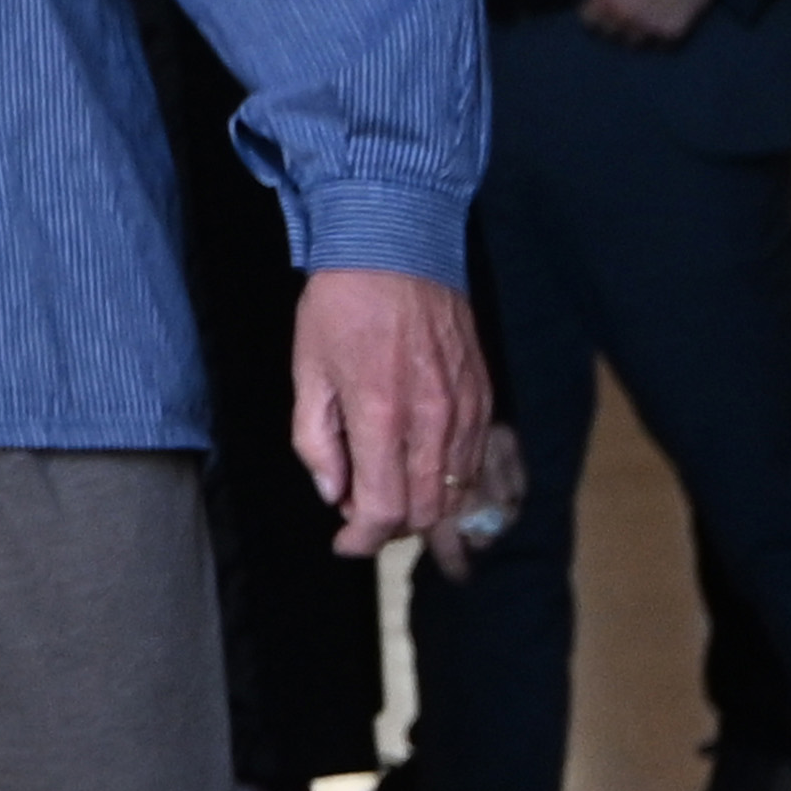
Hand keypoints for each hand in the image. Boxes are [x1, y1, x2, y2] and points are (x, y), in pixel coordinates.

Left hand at [290, 266, 483, 554]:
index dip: (361, 539)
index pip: (382, 509)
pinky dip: (444, 476)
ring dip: (419, 504)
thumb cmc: (343, 305)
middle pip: (423, 510)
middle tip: (357, 512)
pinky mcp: (483, 395)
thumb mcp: (308, 372)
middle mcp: (432, 419)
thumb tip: (332, 493)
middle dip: (388, 525)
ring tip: (383, 486)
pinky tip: (414, 461)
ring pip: (453, 490)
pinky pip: (470, 458)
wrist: (398, 248)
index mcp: (381, 415)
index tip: (344, 542)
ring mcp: (465, 409)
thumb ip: (317, 441)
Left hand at [573, 0, 714, 46]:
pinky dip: (658, 36)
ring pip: (633, 41)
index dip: (591, 12)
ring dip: (633, 32)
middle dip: (611, 22)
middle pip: (609, 33)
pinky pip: (659, 44)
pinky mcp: (674, 32)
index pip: (588, 20)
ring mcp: (651, 28)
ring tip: (639, 17)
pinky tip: (660, 21)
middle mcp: (626, 19)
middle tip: (620, 9)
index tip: (597, 5)